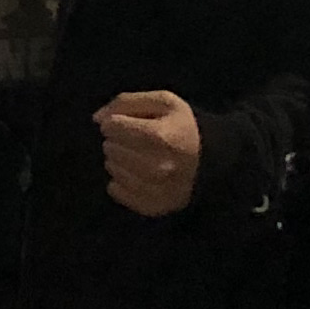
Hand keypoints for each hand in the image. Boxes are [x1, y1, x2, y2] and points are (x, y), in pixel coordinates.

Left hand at [96, 89, 200, 215]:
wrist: (212, 160)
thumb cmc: (183, 126)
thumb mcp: (163, 102)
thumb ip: (126, 102)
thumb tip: (97, 118)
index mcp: (160, 137)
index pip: (112, 126)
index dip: (117, 121)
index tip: (128, 123)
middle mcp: (156, 167)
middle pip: (110, 148)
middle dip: (117, 140)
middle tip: (136, 140)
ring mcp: (155, 190)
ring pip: (111, 169)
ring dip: (119, 160)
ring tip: (138, 156)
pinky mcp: (152, 206)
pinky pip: (115, 191)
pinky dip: (120, 181)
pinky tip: (136, 173)